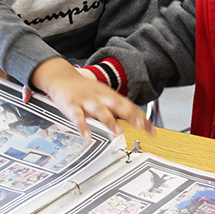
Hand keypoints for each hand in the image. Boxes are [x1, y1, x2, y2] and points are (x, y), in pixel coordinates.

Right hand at [30, 57, 155, 140]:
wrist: (63, 77)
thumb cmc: (87, 90)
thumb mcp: (105, 97)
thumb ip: (120, 109)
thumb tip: (140, 122)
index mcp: (110, 95)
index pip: (129, 106)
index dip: (141, 118)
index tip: (152, 131)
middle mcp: (101, 97)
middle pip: (118, 105)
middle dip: (130, 115)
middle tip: (139, 127)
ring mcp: (87, 101)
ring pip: (100, 110)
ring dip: (110, 121)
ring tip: (118, 132)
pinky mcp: (72, 106)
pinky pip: (78, 117)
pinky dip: (83, 127)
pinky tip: (87, 136)